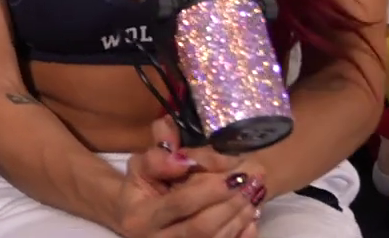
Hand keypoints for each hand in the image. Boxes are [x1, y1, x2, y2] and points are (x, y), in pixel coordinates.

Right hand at [113, 118, 259, 237]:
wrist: (133, 218)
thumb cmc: (140, 189)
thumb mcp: (140, 167)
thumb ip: (158, 159)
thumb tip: (184, 159)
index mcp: (140, 216)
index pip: (180, 204)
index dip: (210, 189)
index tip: (235, 174)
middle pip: (201, 227)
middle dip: (230, 204)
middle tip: (252, 182)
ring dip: (240, 217)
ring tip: (255, 193)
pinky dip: (242, 235)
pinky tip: (252, 218)